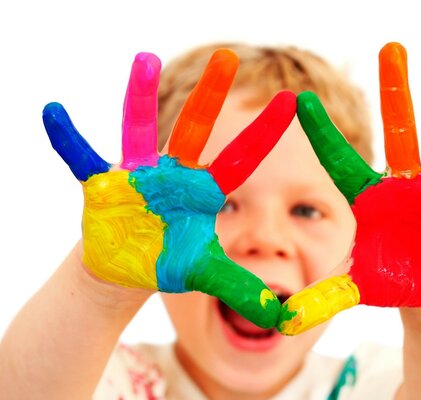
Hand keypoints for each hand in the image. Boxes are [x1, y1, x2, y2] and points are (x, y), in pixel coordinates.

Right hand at [43, 50, 295, 327]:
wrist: (126, 266)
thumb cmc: (168, 261)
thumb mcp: (205, 274)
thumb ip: (240, 288)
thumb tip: (279, 315)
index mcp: (203, 191)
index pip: (241, 159)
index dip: (265, 133)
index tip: (292, 102)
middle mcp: (174, 174)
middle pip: (196, 130)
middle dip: (211, 95)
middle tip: (228, 56)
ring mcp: (138, 175)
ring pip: (139, 128)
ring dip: (140, 97)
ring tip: (145, 60)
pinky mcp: (104, 185)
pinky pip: (83, 158)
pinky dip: (68, 139)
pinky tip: (52, 113)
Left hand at [278, 42, 420, 334]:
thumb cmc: (390, 280)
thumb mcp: (355, 289)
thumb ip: (322, 298)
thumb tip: (282, 321)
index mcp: (371, 198)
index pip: (341, 162)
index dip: (322, 134)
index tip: (299, 100)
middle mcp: (405, 187)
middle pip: (400, 134)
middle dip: (396, 92)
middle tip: (391, 47)